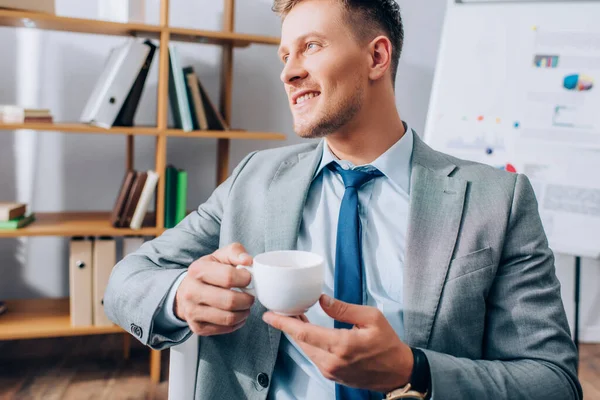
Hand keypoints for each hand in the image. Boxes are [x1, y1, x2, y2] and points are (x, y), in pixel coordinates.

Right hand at [175, 243, 254, 335]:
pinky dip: (237, 323)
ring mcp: (192, 311)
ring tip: (246, 305)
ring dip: (244, 312)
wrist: (186, 291)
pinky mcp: (197, 327)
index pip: (228, 277)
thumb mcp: (219, 256)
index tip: (248, 278)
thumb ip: (235, 252)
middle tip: (251, 296)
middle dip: (247, 299)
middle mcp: (192, 292)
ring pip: (229, 318)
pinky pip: (225, 329)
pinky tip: (238, 314)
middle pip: (230, 301)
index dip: (245, 278)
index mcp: (198, 270)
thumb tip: (248, 260)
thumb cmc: (208, 272)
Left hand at [263, 294, 413, 392]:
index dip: (284, 323)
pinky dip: (307, 342)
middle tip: (281, 308)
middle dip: (288, 324)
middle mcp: (332, 361)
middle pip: (300, 341)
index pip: (304, 333)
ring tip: (293, 315)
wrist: (398, 372)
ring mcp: (330, 370)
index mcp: (341, 346)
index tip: (269, 315)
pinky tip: (307, 330)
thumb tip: (322, 300)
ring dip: (298, 333)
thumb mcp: (371, 318)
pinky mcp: (332, 374)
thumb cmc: (388, 344)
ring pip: (305, 348)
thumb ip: (343, 308)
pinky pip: (313, 356)